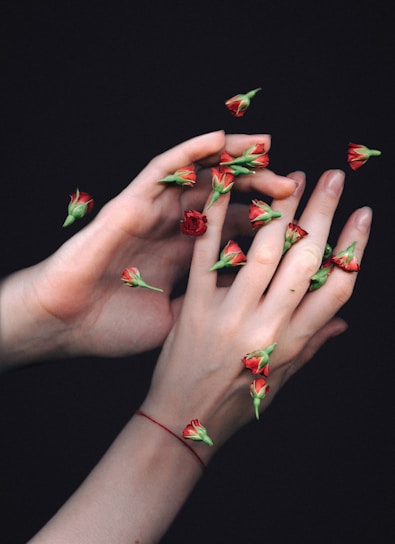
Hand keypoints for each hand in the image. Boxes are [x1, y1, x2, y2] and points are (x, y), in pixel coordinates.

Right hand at [0, 131, 295, 363]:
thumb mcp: (177, 318)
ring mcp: (153, 212)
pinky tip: (220, 140)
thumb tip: (247, 308)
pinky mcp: (131, 202)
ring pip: (198, 175)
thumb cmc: (114, 326)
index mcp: (185, 257)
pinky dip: (191, 151)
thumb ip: (209, 304)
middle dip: (258, 187)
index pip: (232, 230)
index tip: (298, 218)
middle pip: (223, 198)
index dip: (264, 221)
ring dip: (231, 159)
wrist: (66, 324)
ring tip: (265, 147)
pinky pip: (162, 168)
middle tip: (292, 183)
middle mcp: (173, 229)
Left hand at [141, 169, 371, 459]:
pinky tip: (224, 191)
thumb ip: (311, 348)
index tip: (362, 215)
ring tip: (291, 179)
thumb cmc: (234, 404)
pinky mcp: (194, 309)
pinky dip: (214, 220)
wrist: (182, 423)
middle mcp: (266, 327)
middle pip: (303, 260)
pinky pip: (207, 257)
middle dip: (322, 213)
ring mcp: (229, 316)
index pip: (335, 288)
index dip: (353, 247)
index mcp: (292, 344)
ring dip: (280, 211)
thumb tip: (344, 324)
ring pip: (262, 252)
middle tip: (333, 177)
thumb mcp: (280, 383)